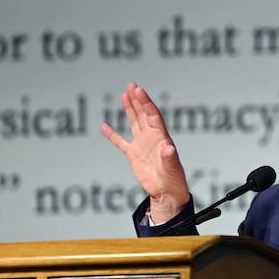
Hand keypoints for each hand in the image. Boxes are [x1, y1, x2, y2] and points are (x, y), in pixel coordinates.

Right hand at [101, 83, 189, 222]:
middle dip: (138, 100)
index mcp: (161, 137)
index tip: (138, 90)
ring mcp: (142, 145)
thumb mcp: (173, 169)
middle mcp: (152, 138)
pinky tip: (104, 126)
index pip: (153, 115)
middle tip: (131, 85)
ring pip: (135, 122)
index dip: (146, 102)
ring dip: (130, 109)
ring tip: (124, 94)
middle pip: (144, 114)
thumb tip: (168, 149)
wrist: (167, 193)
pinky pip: (121, 142)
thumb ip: (170, 159)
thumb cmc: (174, 180)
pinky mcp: (134, 155)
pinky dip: (113, 135)